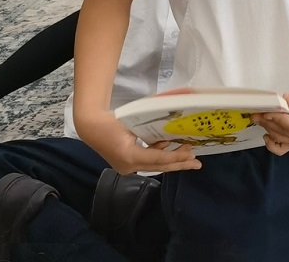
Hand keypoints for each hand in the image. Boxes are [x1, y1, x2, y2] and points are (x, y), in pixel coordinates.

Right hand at [78, 111, 199, 174]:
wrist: (90, 126)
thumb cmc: (111, 121)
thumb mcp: (133, 124)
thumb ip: (151, 134)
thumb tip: (170, 137)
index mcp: (130, 157)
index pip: (159, 160)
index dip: (176, 157)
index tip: (192, 155)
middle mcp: (129, 166)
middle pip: (159, 167)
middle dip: (179, 164)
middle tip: (197, 163)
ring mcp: (127, 168)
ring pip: (154, 166)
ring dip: (171, 161)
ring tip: (189, 158)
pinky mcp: (126, 164)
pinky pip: (147, 162)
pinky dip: (160, 157)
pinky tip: (171, 152)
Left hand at [255, 79, 288, 154]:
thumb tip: (281, 100)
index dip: (275, 118)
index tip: (265, 110)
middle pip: (282, 132)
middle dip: (268, 122)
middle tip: (256, 112)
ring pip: (279, 138)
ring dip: (267, 128)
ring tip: (258, 117)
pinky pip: (282, 147)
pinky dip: (272, 143)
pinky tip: (266, 135)